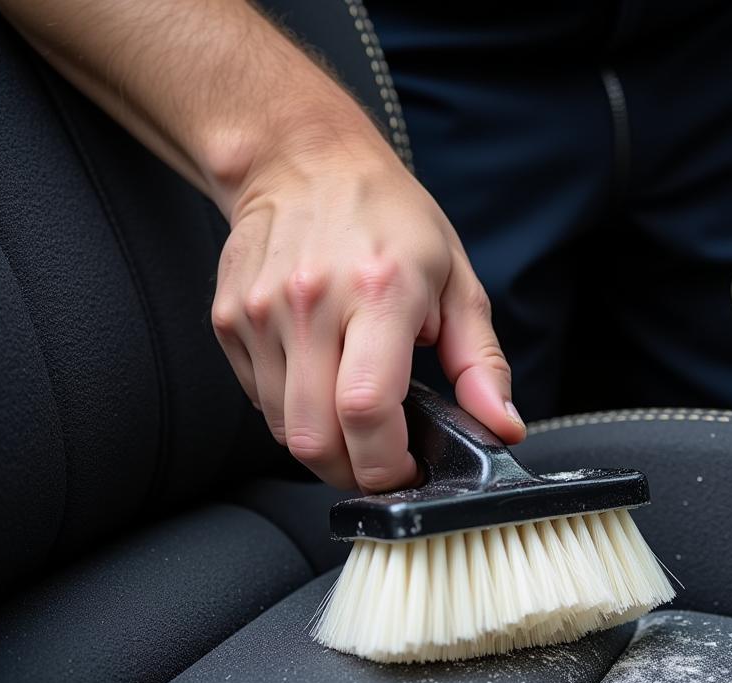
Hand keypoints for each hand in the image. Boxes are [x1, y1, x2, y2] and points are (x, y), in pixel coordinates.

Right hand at [211, 132, 524, 491]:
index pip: (368, 411)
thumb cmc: (389, 218)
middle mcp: (311, 303)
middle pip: (316, 438)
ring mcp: (259, 313)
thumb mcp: (456, 282)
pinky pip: (259, 402)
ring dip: (323, 446)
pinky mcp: (227, 321)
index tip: (408, 473)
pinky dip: (292, 414)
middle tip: (380, 464)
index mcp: (379, 293)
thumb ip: (481, 364)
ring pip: (284, 430)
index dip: (388, 466)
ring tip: (352, 420)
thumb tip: (503, 426)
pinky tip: (319, 383)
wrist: (301, 158)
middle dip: (353, 474)